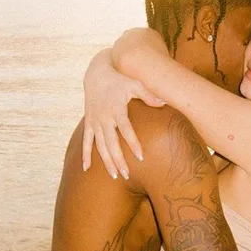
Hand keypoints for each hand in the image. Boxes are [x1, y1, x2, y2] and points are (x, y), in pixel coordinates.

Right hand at [82, 48, 164, 178]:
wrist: (97, 74)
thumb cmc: (120, 80)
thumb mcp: (135, 84)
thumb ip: (149, 95)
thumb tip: (165, 103)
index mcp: (116, 109)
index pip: (126, 130)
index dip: (133, 144)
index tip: (140, 157)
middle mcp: (104, 117)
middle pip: (111, 143)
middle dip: (119, 160)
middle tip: (127, 175)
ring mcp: (95, 121)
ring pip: (99, 146)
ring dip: (106, 161)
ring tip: (114, 176)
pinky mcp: (89, 122)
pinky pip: (86, 141)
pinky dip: (85, 155)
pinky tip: (86, 168)